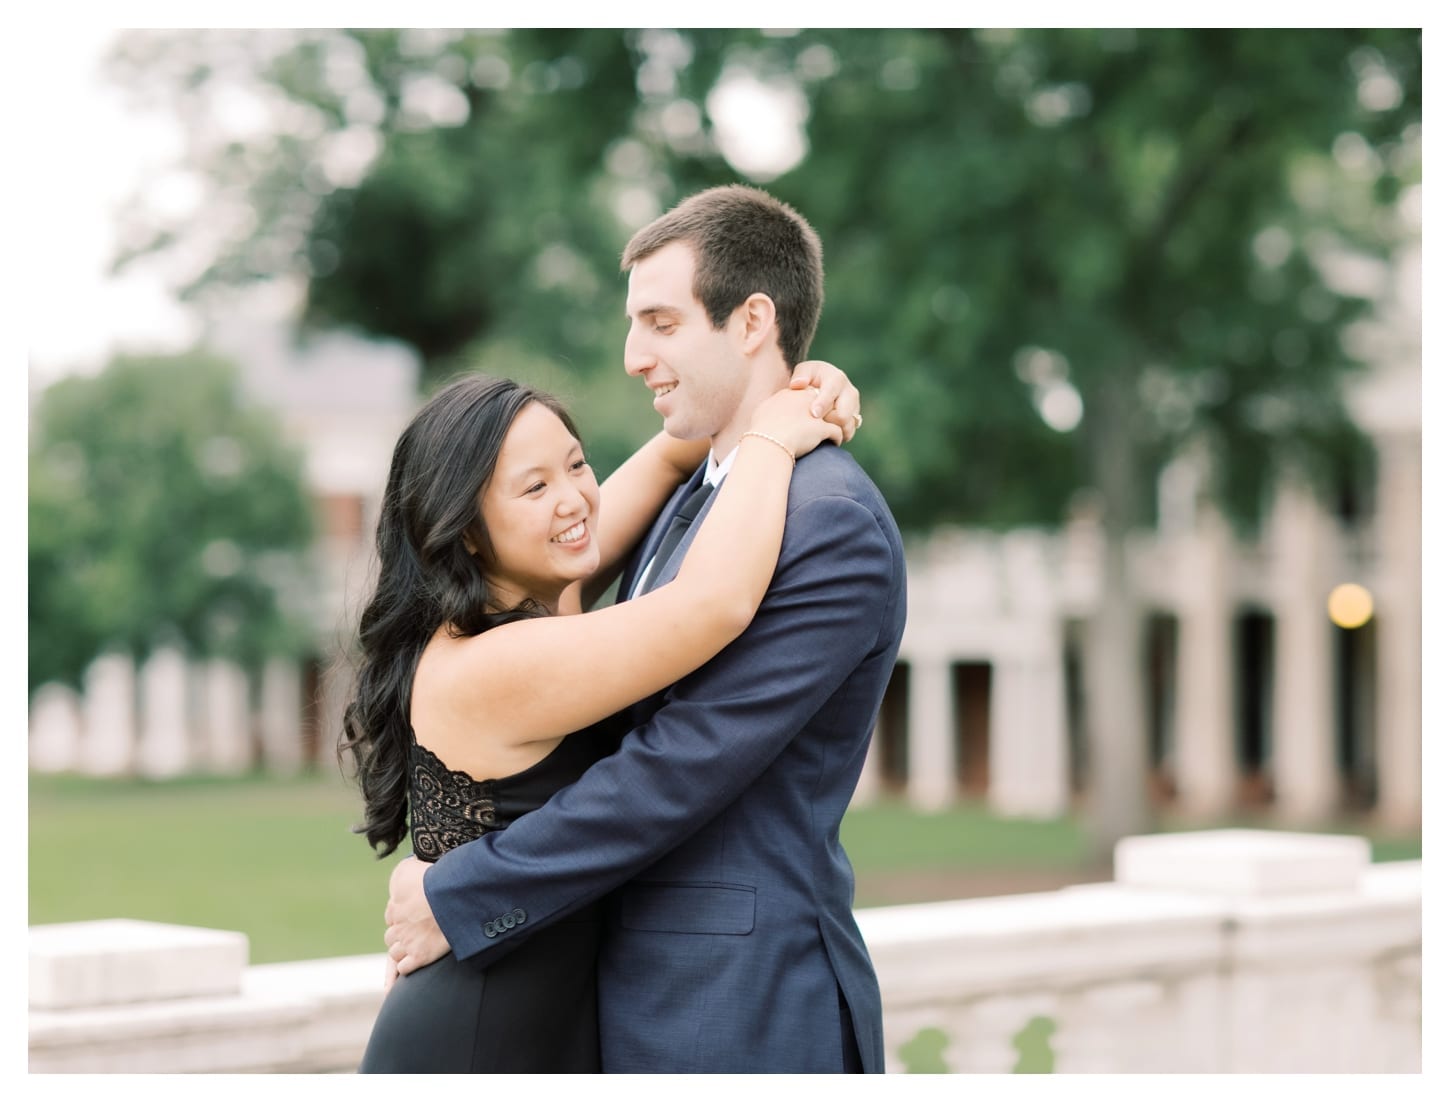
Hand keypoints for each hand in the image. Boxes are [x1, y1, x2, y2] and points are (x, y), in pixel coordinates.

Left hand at [383, 855, 450, 978]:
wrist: (450, 897)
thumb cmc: (432, 879)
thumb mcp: (409, 867)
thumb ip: (403, 869)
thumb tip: (403, 868)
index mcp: (396, 906)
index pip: (391, 915)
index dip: (400, 915)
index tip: (412, 914)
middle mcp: (398, 926)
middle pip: (391, 936)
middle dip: (400, 935)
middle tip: (414, 932)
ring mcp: (408, 943)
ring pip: (395, 953)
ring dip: (402, 951)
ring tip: (415, 948)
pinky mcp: (420, 957)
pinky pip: (404, 968)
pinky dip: (407, 966)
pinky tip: (415, 961)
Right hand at [748, 385, 844, 457]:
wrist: (768, 441)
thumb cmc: (761, 430)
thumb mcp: (763, 411)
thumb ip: (772, 406)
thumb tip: (772, 409)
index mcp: (792, 393)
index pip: (808, 394)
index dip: (811, 405)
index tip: (811, 414)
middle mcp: (806, 399)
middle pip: (824, 402)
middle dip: (826, 412)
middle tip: (825, 423)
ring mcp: (816, 413)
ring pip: (835, 415)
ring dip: (836, 424)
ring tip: (833, 433)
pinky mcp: (823, 428)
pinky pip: (837, 431)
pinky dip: (837, 438)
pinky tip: (834, 443)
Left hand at [789, 360, 863, 442]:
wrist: (818, 388)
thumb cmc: (809, 378)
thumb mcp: (804, 372)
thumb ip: (801, 375)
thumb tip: (797, 384)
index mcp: (837, 379)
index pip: (832, 392)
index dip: (823, 404)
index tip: (814, 414)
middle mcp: (849, 392)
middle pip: (843, 414)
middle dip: (828, 421)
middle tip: (815, 425)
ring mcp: (854, 407)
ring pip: (847, 426)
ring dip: (833, 431)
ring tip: (819, 430)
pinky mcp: (854, 419)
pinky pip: (848, 433)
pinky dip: (837, 436)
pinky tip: (825, 435)